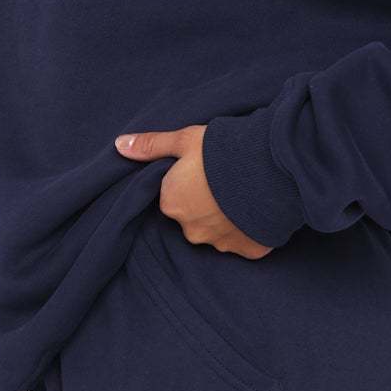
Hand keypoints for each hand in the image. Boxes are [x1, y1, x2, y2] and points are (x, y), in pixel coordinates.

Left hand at [114, 125, 273, 258]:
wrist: (271, 167)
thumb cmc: (223, 151)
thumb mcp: (185, 140)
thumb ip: (152, 145)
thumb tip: (119, 145)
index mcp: (172, 203)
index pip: (174, 197)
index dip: (189, 183)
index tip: (205, 171)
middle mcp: (191, 230)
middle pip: (195, 218)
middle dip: (207, 204)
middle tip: (227, 181)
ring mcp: (220, 243)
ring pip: (220, 232)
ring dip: (228, 218)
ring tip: (246, 193)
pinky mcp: (248, 251)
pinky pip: (245, 242)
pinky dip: (250, 230)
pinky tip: (258, 210)